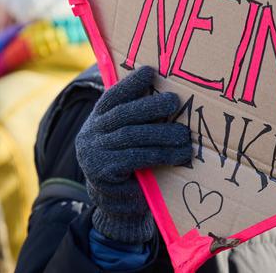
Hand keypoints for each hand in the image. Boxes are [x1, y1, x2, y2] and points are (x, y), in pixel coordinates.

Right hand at [75, 66, 191, 243]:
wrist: (112, 203)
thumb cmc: (126, 162)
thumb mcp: (125, 137)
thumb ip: (135, 117)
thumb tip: (165, 91)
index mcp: (96, 119)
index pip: (112, 96)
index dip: (131, 83)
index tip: (151, 71)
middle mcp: (91, 133)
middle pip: (123, 114)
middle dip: (150, 106)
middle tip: (174, 101)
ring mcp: (94, 153)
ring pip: (132, 136)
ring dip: (162, 134)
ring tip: (184, 135)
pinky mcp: (103, 173)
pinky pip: (135, 159)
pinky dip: (159, 155)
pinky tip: (177, 155)